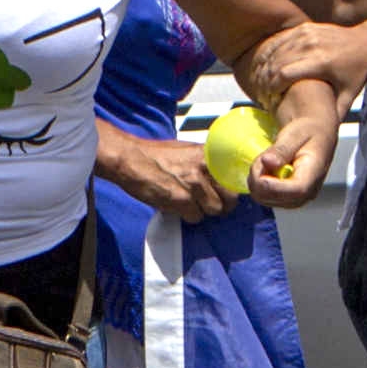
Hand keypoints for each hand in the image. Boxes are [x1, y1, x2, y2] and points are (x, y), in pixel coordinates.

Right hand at [96, 124, 230, 221]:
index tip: (226, 194)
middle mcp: (206, 168)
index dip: (231, 189)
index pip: (236, 178)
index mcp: (210, 155)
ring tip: (189, 203)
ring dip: (202, 210)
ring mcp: (194, 185)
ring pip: (214, 210)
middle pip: (230, 198)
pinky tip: (177, 206)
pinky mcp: (181, 200)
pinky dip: (187, 215)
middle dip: (221, 204)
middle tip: (210, 204)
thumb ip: (207, 162)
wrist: (130, 159)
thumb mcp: (188, 150)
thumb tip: (221, 176)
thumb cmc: (155, 155)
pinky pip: (196, 217)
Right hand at [239, 19, 366, 109]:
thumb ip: (333, 114)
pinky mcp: (305, 28)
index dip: (272, 88)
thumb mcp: (348, 96)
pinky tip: (265, 65)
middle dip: (264, 79)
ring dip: (264, 67)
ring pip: (275, 52)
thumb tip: (321, 136)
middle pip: (276, 63)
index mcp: (322, 63)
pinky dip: (270, 53)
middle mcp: (312, 46)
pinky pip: (280, 41)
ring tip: (260, 81)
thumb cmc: (357, 73)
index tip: (268, 98)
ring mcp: (308, 35)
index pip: (284, 75)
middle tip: (260, 92)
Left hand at [243, 100, 336, 208]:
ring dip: (256, 180)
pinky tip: (265, 170)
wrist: (314, 135)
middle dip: (259, 178)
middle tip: (263, 157)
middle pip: (275, 197)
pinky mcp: (286, 198)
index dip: (273, 186)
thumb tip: (268, 162)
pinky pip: (263, 197)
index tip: (260, 173)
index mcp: (314, 174)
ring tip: (265, 161)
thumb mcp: (294, 134)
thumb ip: (281, 149)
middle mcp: (308, 192)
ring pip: (264, 198)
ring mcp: (297, 198)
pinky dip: (257, 184)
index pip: (296, 190)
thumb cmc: (306, 132)